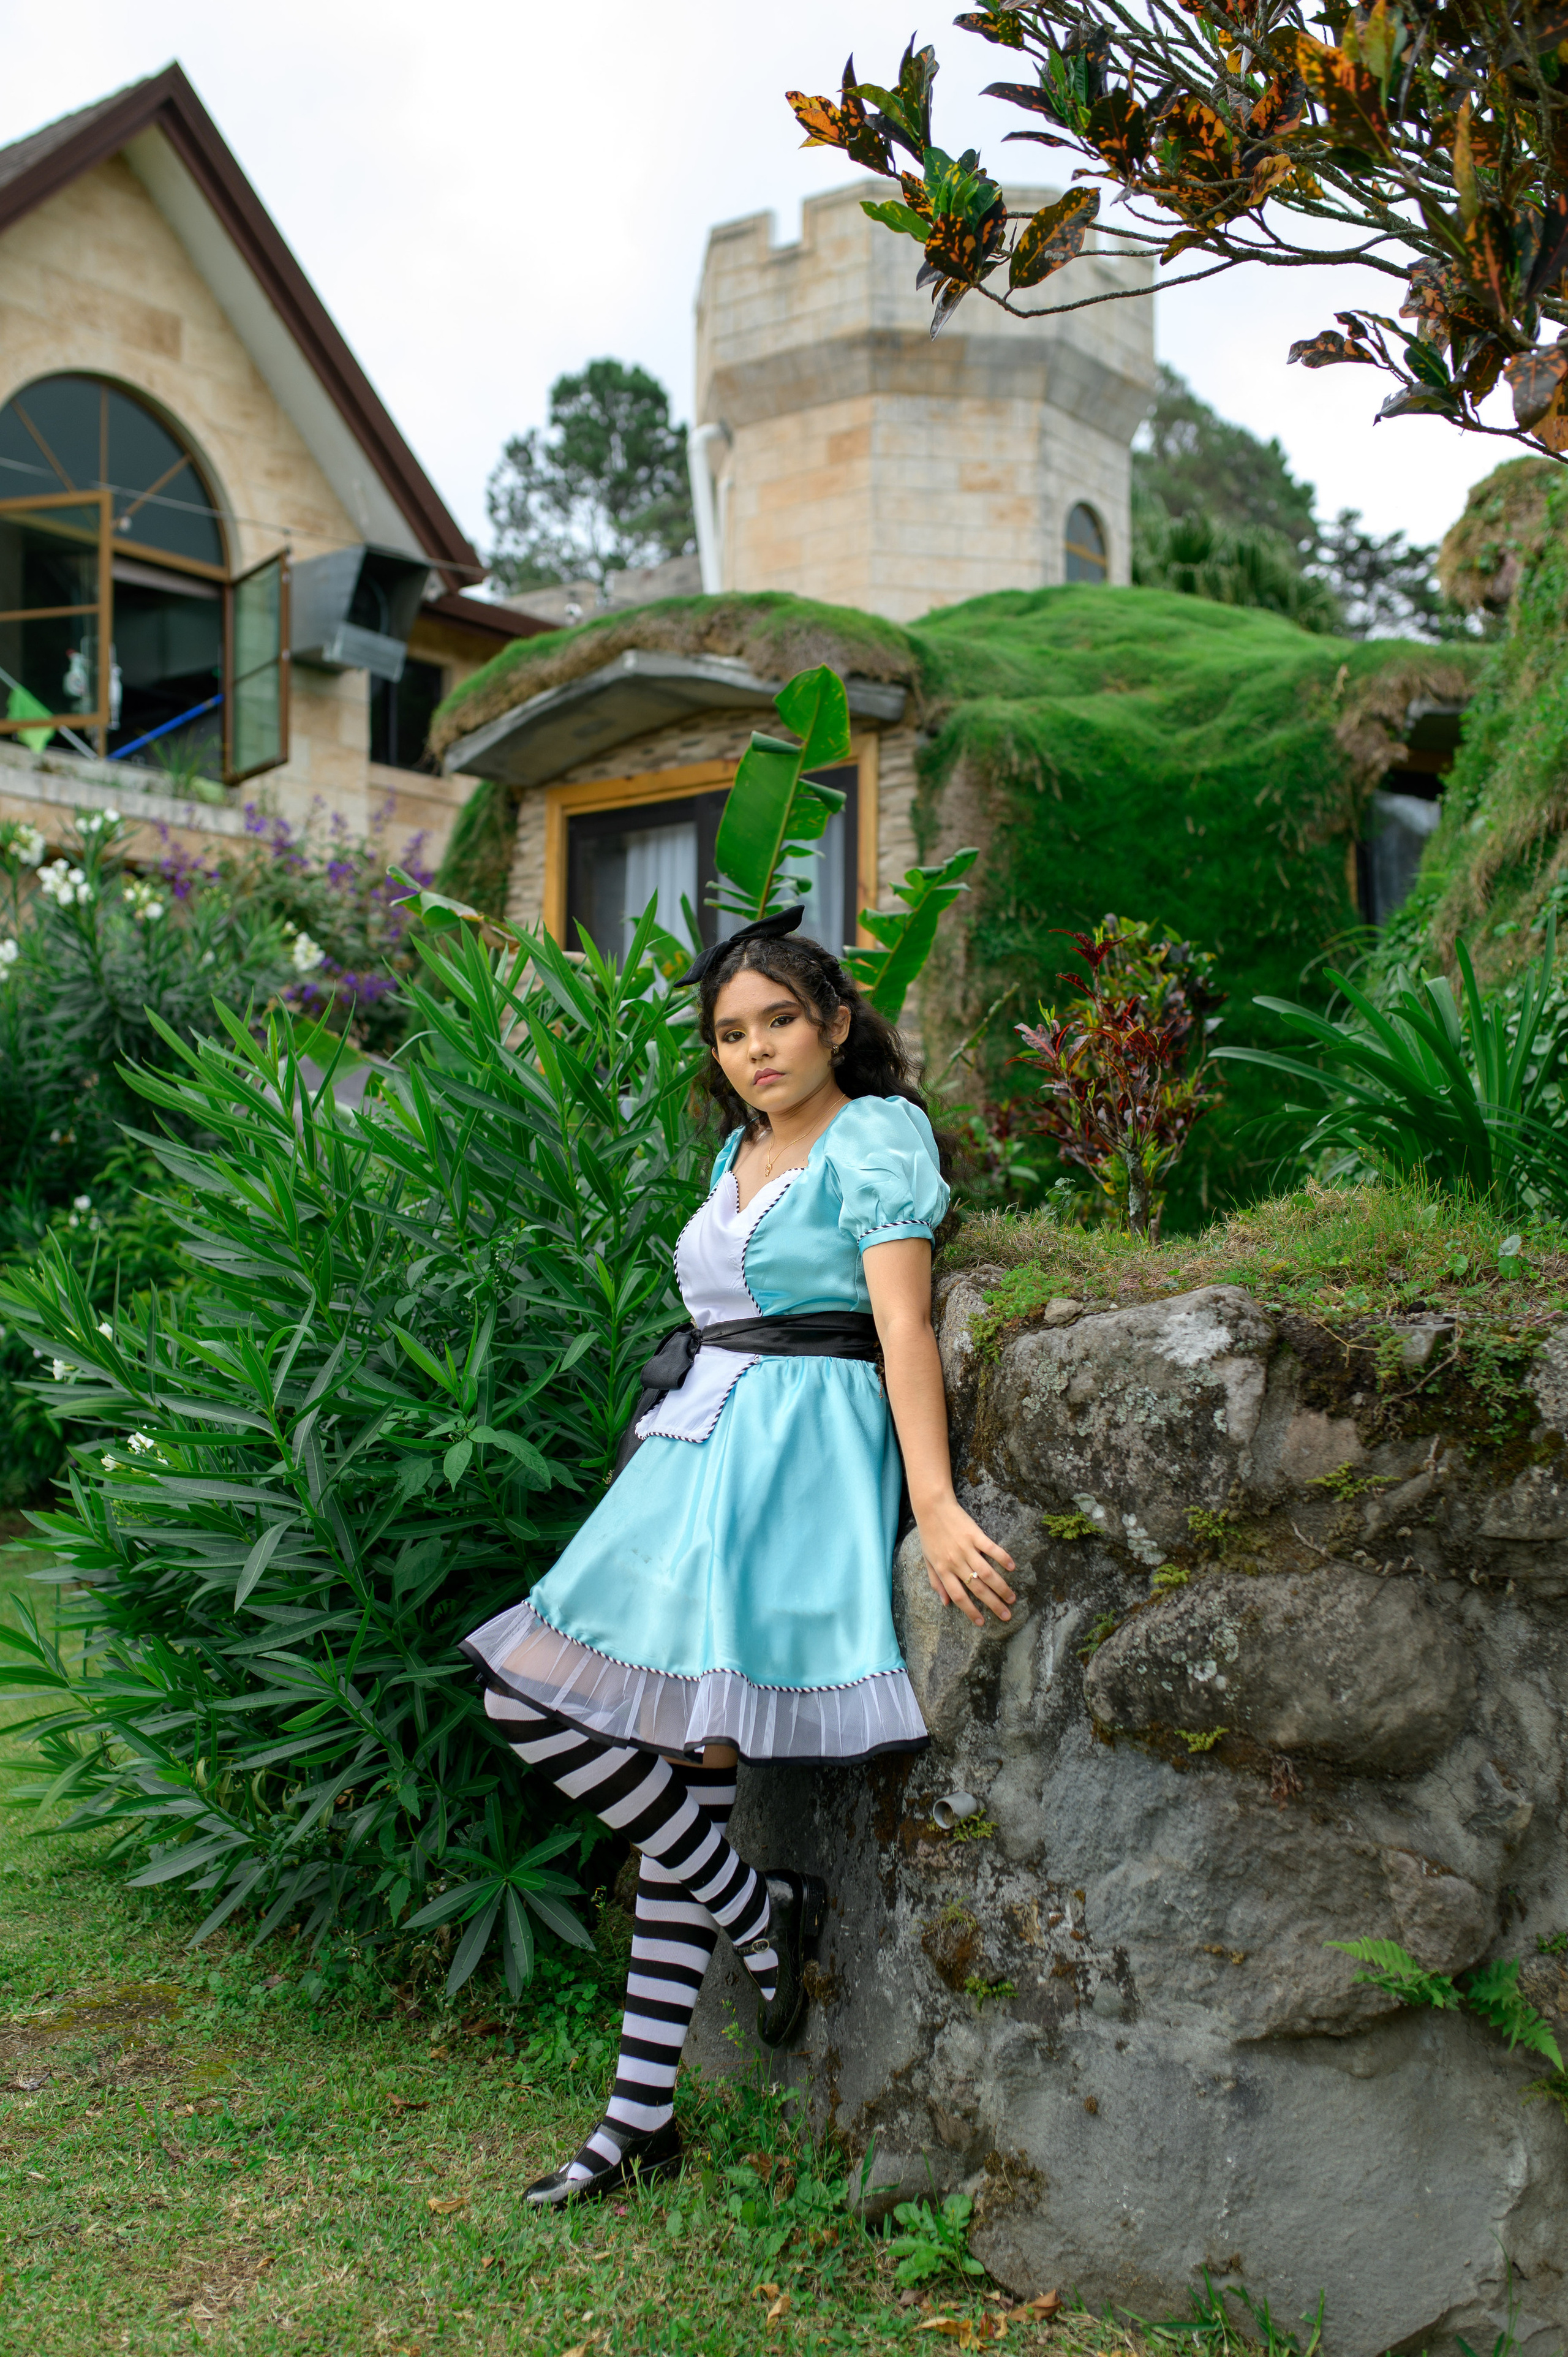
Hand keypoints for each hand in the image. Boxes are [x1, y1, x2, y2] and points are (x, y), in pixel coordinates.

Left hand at [917, 1495, 1017, 1627]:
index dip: (971, 1611)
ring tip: (1012, 1598)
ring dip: (1001, 1587)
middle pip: (976, 1589)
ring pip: (986, 1573)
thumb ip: (936, 1582)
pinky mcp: (974, 1535)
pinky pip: (991, 1549)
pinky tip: (1012, 1567)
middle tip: (1007, 1615)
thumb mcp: (928, 1560)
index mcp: (943, 1570)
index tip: (982, 1622)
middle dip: (993, 1604)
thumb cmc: (929, 1535)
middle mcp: (955, 1562)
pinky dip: (1002, 1558)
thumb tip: (945, 1603)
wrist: (931, 1507)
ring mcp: (966, 1548)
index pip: (959, 1597)